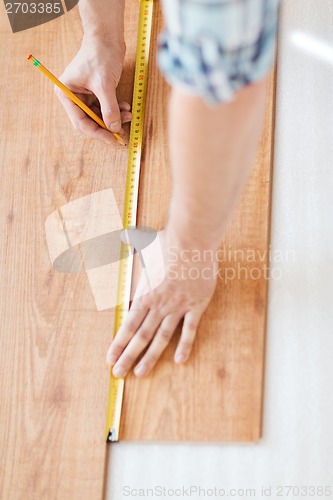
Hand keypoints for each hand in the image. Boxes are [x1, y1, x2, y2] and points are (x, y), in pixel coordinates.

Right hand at [55, 35, 131, 143]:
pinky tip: (126, 108)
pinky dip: (117, 110)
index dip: (97, 132)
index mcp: (66, 94)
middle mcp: (73, 96)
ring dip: (115, 118)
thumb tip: (114, 129)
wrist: (108, 37)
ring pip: (100, 116)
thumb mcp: (105, 85)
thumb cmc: (100, 55)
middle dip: (107, 126)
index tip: (112, 139)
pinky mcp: (96, 93)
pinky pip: (106, 108)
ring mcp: (85, 95)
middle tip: (121, 134)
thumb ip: (109, 109)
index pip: (80, 122)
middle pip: (89, 122)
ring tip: (128, 116)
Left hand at [106, 231, 216, 376]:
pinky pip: (189, 330)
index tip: (110, 358)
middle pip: (141, 336)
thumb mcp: (146, 244)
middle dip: (128, 355)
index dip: (119, 343)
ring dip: (151, 357)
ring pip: (162, 338)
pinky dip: (184, 346)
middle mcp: (159, 305)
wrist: (192, 243)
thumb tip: (123, 233)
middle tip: (118, 372)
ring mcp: (178, 308)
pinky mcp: (196, 307)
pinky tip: (179, 361)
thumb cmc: (168, 243)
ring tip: (141, 373)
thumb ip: (132, 243)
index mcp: (145, 293)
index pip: (128, 324)